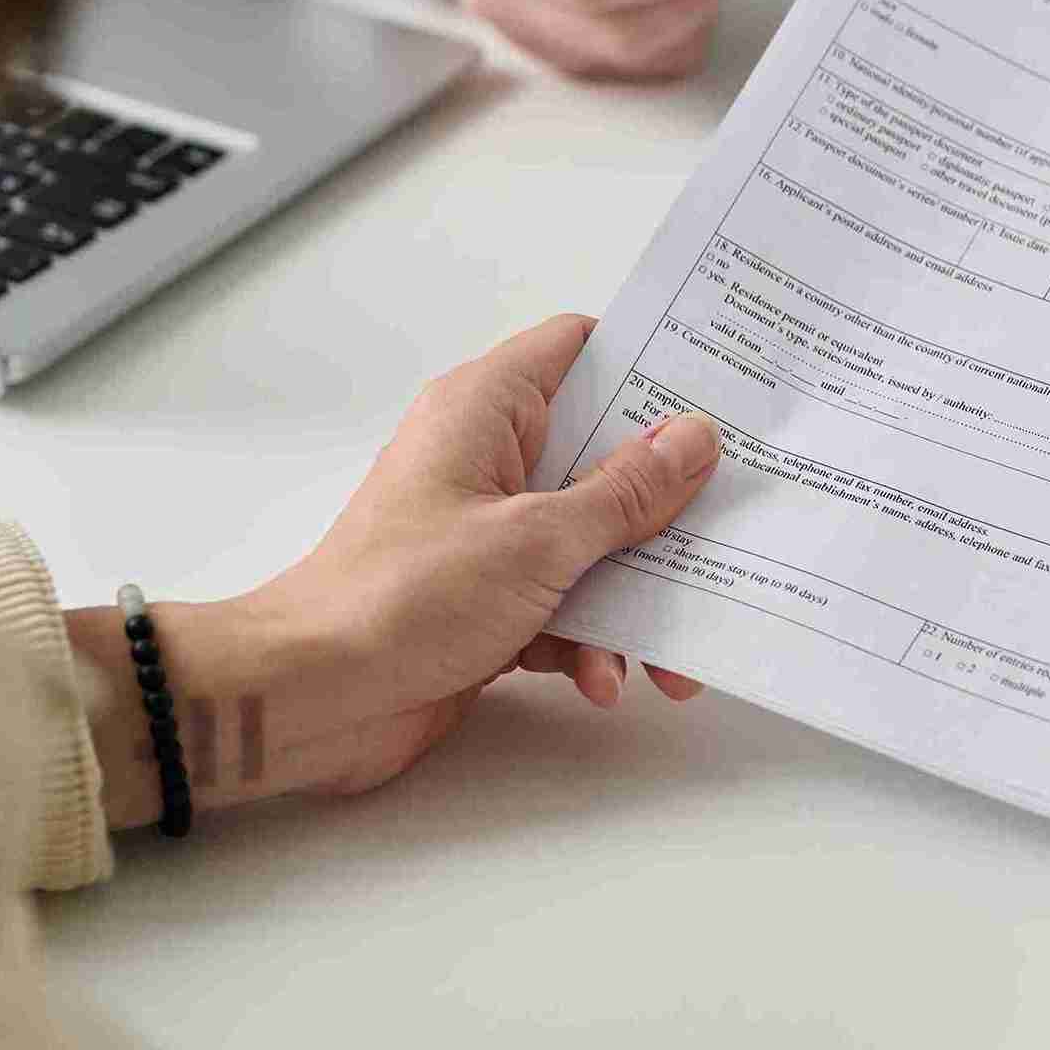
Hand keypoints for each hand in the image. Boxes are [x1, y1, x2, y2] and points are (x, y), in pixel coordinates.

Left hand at [73, 315, 720, 824]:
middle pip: (607, 455)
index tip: (726, 386)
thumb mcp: (538, 539)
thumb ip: (626, 492)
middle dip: (670, 504)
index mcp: (487, 412)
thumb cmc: (399, 597)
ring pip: (598, 542)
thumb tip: (693, 437)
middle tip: (738, 520)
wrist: (312, 700)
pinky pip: (569, 605)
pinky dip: (593, 643)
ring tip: (674, 652)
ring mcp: (491, 532)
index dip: (652, 360)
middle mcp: (490, 461)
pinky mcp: (491, 599)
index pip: (580, 349)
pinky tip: (605, 680)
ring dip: (639, 596)